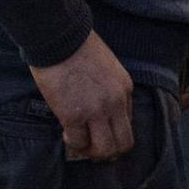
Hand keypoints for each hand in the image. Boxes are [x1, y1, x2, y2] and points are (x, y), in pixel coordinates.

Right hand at [31, 33, 137, 160]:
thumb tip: (99, 109)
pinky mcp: (74, 115)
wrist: (60, 37)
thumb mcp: (107, 66)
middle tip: (93, 147)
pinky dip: (72, 143)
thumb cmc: (78, 46)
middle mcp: (116, 103)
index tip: (98, 128)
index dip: (112, 129)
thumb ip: (109, 87)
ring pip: (105, 149)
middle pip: (123, 143)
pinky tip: (66, 133)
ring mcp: (96, 111)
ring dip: (92, 152)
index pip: (128, 122)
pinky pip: (78, 142)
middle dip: (109, 151)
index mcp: (125, 88)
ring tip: (80, 143)